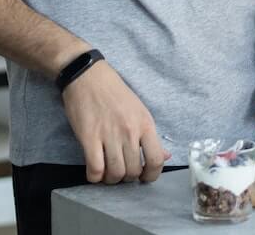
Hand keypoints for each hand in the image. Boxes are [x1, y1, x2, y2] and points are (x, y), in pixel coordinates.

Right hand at [62, 61, 169, 183]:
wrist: (89, 77)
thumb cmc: (115, 93)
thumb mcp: (140, 110)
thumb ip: (150, 136)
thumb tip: (165, 156)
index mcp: (145, 124)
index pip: (156, 159)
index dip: (151, 175)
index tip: (144, 177)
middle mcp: (130, 131)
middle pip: (133, 170)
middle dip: (128, 178)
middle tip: (122, 171)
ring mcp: (109, 135)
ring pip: (115, 173)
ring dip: (111, 179)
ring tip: (108, 172)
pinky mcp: (89, 138)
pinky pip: (95, 169)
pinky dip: (95, 176)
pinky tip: (95, 170)